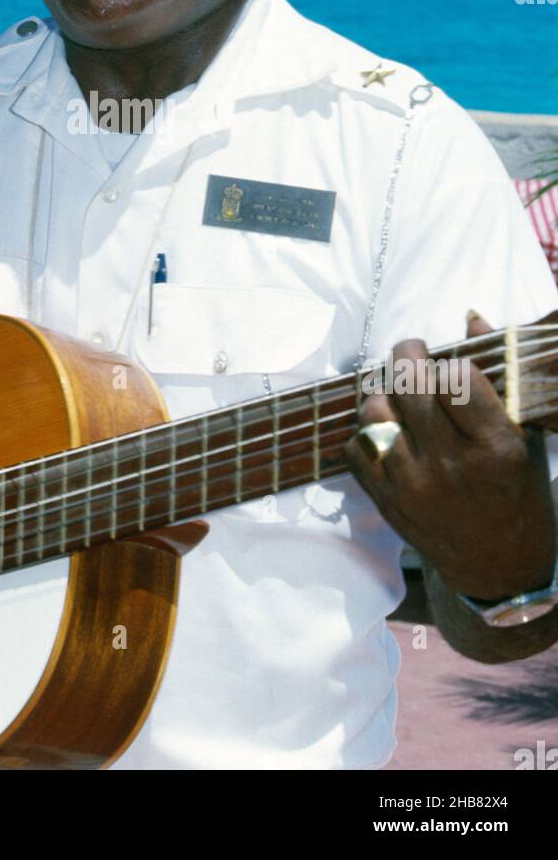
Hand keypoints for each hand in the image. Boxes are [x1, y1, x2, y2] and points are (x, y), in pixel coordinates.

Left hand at [345, 311, 556, 601]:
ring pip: (374, 411)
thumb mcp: (526, 436)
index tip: (450, 363)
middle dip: (407, 356)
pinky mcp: (386, 501)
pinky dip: (365, 430)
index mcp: (495, 447)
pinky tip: (385, 427)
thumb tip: (470, 315)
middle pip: (409, 385)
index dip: (450, 362)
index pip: (456, 377)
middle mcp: (450, 466)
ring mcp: (412, 485)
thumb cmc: (519, 494)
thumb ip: (499, 374)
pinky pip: (356, 447)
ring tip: (396, 390)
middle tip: (412, 353)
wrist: (499, 566)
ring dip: (382, 391)